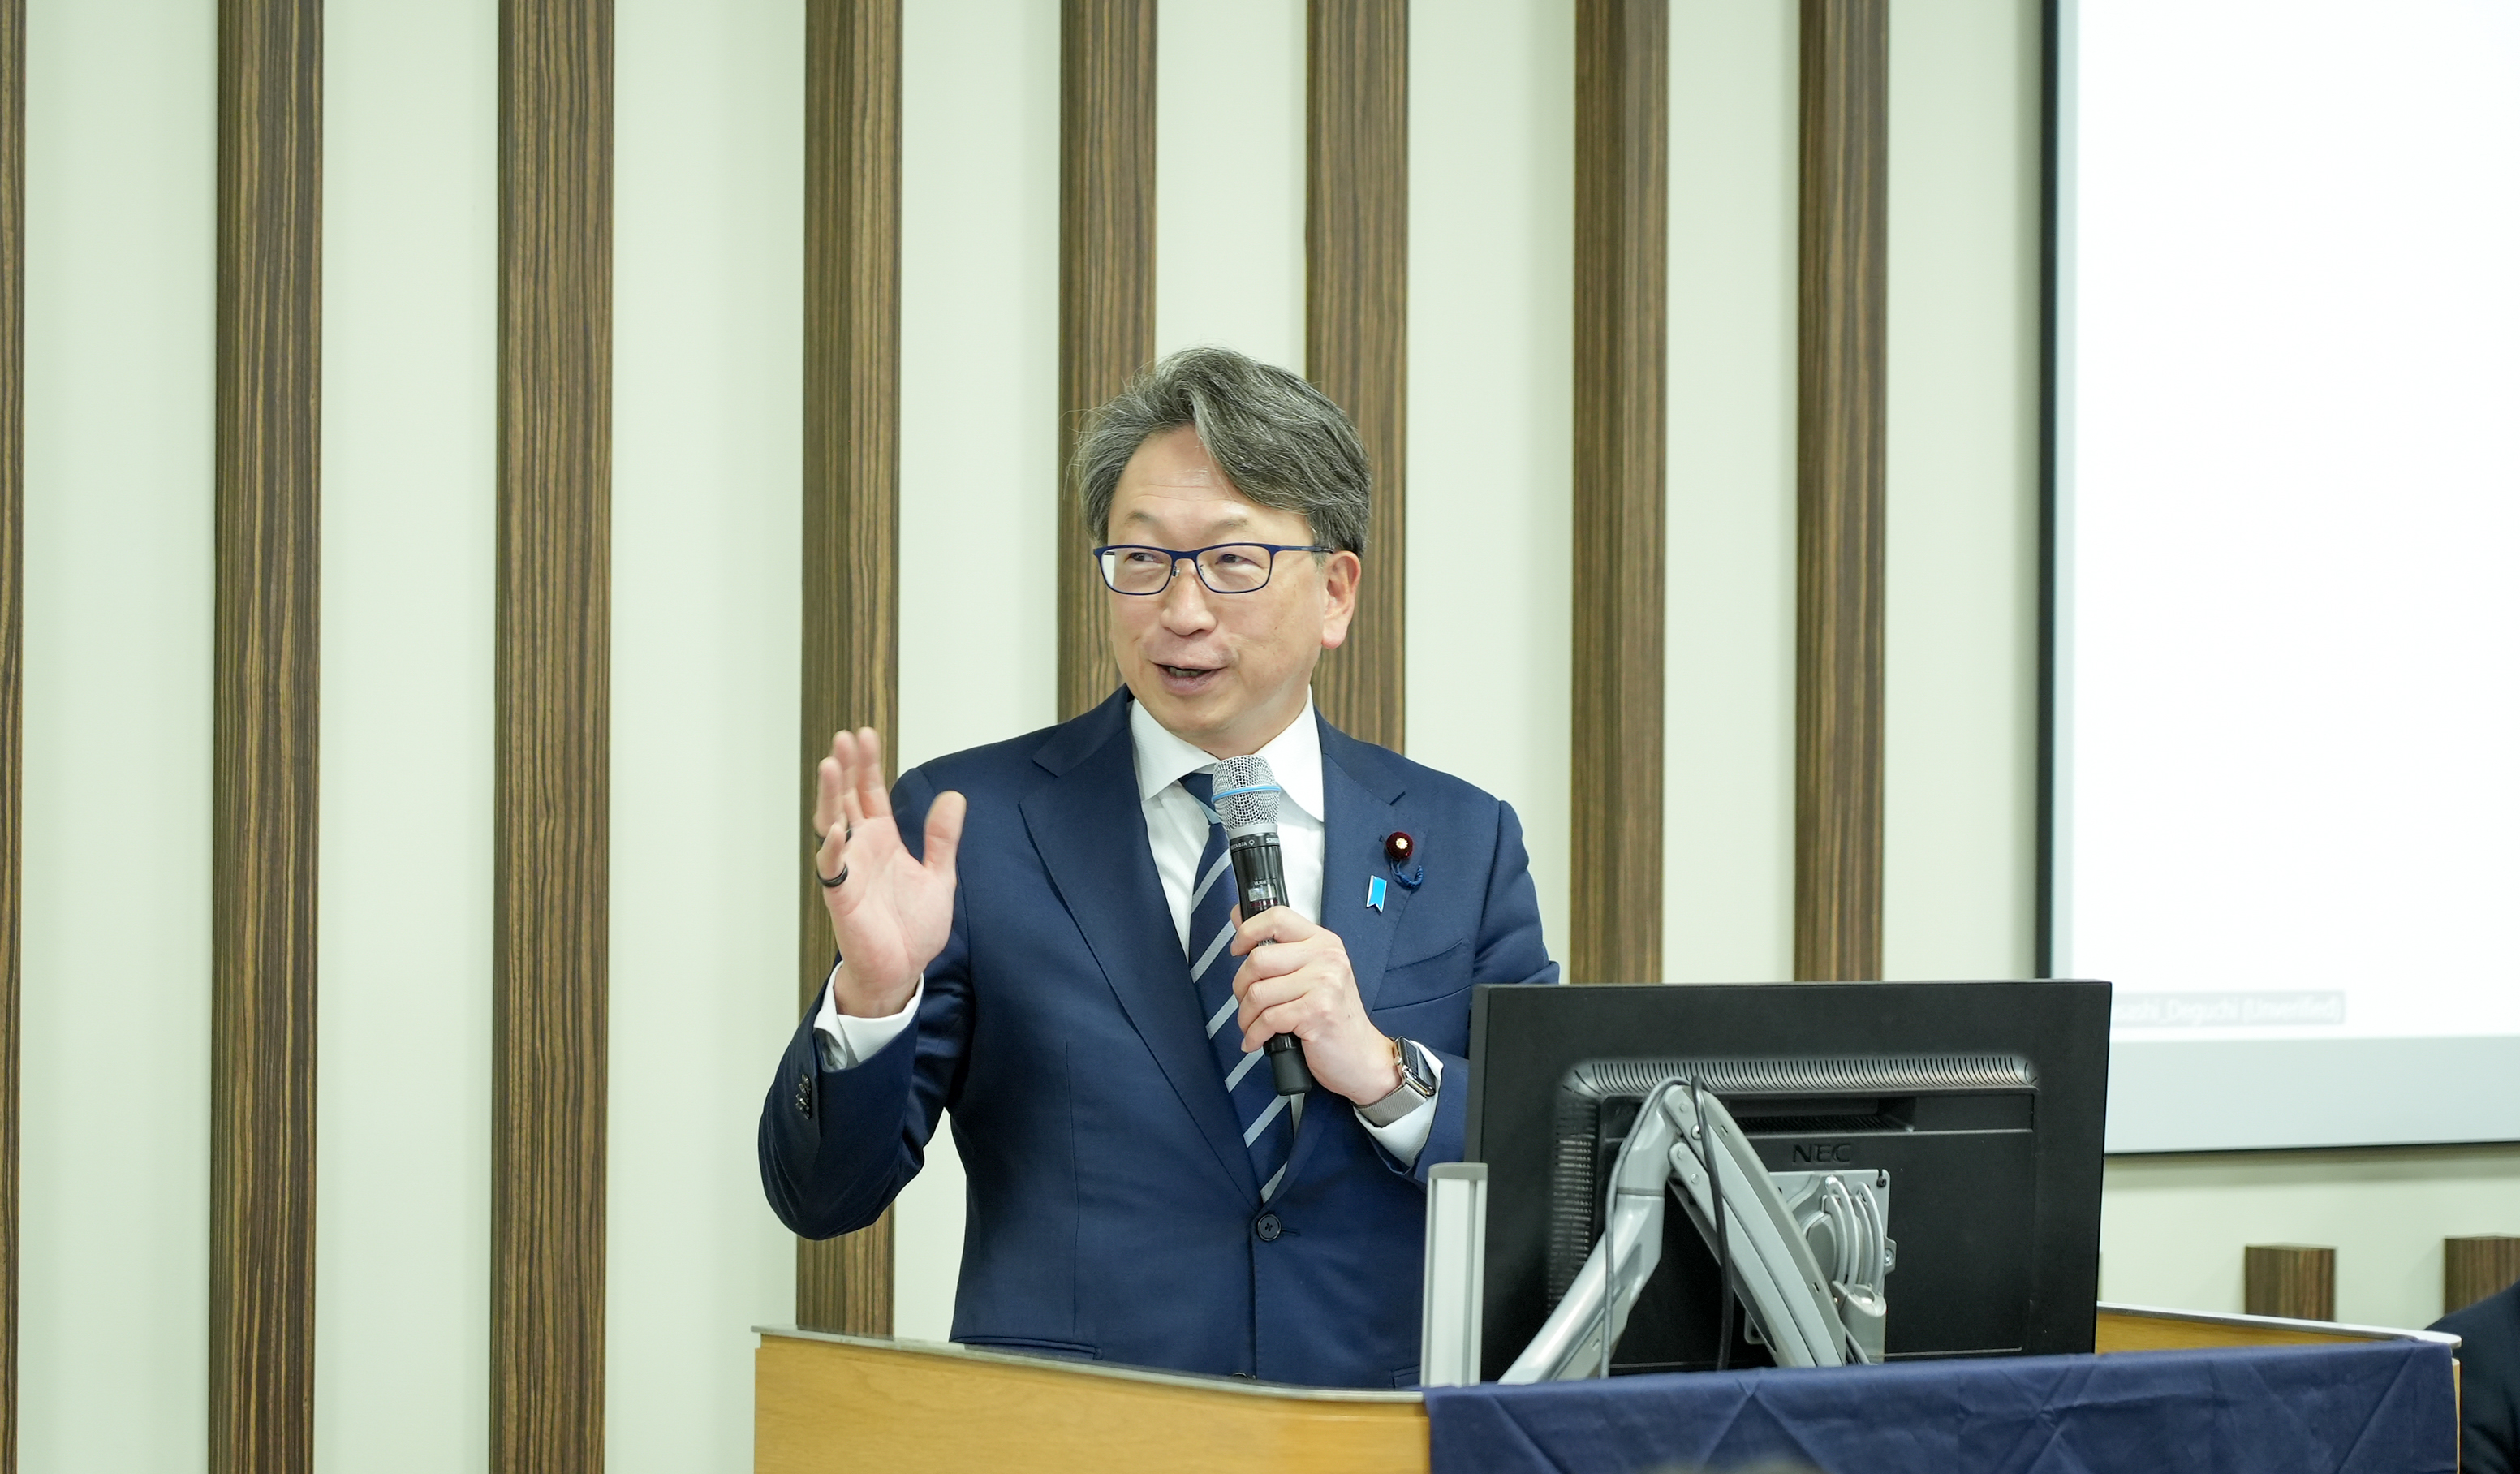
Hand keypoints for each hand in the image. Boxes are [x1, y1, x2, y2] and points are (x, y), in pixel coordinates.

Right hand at [813, 727, 965, 1016]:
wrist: (903, 970)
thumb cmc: (913, 927)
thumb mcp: (939, 875)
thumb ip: (943, 838)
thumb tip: (954, 797)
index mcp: (883, 840)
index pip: (871, 793)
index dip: (869, 765)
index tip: (865, 733)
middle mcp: (862, 850)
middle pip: (849, 800)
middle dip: (848, 768)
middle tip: (845, 737)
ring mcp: (849, 872)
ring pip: (832, 825)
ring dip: (831, 797)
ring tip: (831, 766)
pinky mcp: (843, 898)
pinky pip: (833, 870)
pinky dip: (834, 849)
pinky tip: (837, 829)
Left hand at [1228, 907, 1401, 1106]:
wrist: (1362, 1057)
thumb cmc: (1333, 1017)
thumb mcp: (1313, 974)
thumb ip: (1279, 948)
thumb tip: (1238, 915)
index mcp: (1323, 942)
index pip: (1277, 917)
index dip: (1248, 930)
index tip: (1237, 949)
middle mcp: (1326, 958)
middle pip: (1258, 959)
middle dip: (1241, 987)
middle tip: (1247, 1002)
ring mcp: (1324, 984)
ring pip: (1258, 992)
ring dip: (1246, 1016)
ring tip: (1252, 1026)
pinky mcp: (1316, 1012)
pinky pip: (1267, 1020)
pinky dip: (1254, 1035)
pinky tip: (1257, 1041)